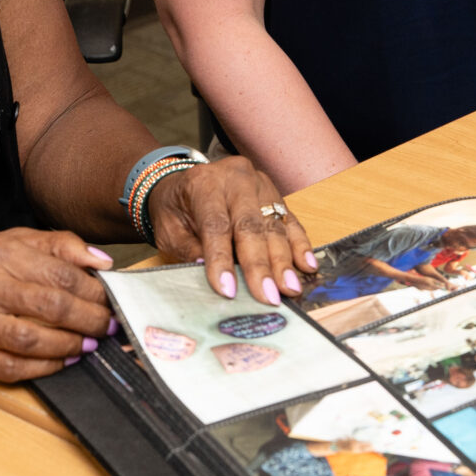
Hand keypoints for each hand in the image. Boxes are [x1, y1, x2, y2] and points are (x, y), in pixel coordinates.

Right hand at [0, 229, 113, 383]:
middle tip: (109, 326)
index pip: (60, 272)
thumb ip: (56, 245)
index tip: (112, 299)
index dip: (94, 290)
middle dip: (90, 319)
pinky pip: (12, 368)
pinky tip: (62, 361)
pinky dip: (43, 368)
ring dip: (71, 345)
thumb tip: (101, 260)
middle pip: (51, 306)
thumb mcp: (6, 241)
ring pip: (33, 340)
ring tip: (90, 344)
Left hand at [147, 156, 316, 304]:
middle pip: (250, 226)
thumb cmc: (175, 208)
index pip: (215, 225)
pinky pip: (290, 221)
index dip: (222, 259)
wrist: (184, 183)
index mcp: (204, 184)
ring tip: (290, 288)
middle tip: (268, 296)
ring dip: (284, 261)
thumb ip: (188, 249)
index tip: (228, 290)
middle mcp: (235, 179)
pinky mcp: (275, 194)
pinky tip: (307, 265)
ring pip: (274, 225)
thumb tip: (206, 270)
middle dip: (260, 265)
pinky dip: (300, 245)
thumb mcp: (169, 229)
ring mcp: (260, 184)